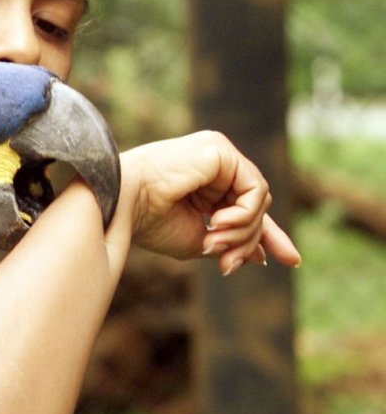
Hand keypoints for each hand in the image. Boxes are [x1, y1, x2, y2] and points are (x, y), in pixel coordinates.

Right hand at [119, 131, 300, 273]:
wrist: (123, 203)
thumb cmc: (148, 222)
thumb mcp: (198, 241)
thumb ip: (231, 242)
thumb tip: (262, 256)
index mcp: (203, 181)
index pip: (245, 205)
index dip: (268, 234)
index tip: (291, 261)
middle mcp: (213, 163)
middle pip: (256, 205)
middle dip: (249, 240)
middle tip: (226, 264)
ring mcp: (218, 153)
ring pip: (258, 199)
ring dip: (243, 231)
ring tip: (213, 242)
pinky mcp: (219, 150)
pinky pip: (254, 189)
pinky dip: (244, 214)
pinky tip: (218, 222)